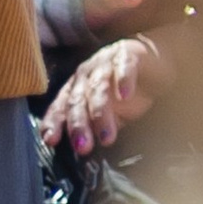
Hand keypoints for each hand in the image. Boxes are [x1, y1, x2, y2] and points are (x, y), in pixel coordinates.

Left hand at [41, 36, 171, 158]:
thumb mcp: (106, 114)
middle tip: (83, 147)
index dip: (54, 122)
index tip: (51, 140)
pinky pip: (124, 66)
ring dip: (100, 113)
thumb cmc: (123, 92)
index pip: (60, 106)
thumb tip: (82, 149)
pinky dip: (124, 80)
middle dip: (78, 125)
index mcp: (76, 89)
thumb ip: (92, 127)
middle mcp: (86, 75)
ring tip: (106, 137)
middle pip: (77, 100)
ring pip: (98, 87)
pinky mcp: (127, 54)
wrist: (151, 62)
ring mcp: (105, 63)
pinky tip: (126, 95)